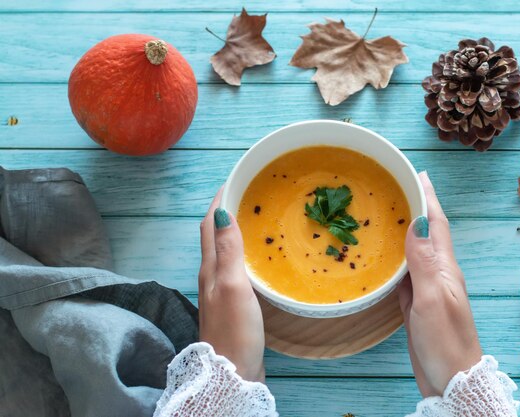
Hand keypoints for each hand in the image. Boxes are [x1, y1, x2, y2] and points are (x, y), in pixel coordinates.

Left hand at [198, 187, 265, 381]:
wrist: (231, 374)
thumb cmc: (234, 331)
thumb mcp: (233, 286)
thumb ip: (228, 251)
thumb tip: (221, 212)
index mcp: (210, 269)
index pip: (209, 226)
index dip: (218, 202)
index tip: (233, 181)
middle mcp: (211, 276)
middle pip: (213, 236)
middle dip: (226, 211)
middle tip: (248, 194)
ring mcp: (220, 291)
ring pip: (223, 251)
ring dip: (233, 230)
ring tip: (254, 217)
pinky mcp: (231, 304)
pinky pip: (234, 267)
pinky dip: (242, 252)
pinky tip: (257, 257)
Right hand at [399, 172, 481, 395]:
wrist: (451, 382)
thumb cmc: (446, 343)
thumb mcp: (433, 300)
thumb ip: (424, 263)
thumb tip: (415, 223)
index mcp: (445, 268)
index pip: (436, 224)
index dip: (427, 198)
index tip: (417, 174)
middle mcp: (437, 274)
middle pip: (424, 233)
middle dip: (413, 207)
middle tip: (394, 186)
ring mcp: (426, 289)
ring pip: (411, 251)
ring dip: (401, 230)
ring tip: (384, 213)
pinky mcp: (414, 305)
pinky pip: (402, 273)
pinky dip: (393, 258)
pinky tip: (381, 254)